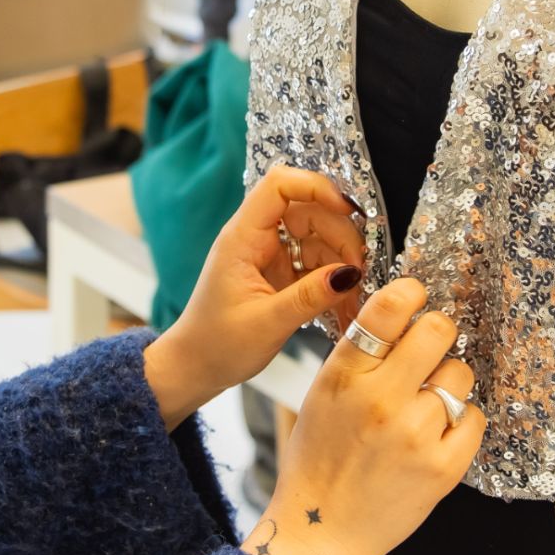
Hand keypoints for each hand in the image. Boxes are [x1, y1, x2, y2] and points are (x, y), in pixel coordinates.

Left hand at [140, 167, 368, 426]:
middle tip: (359, 269)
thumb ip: (309, 297)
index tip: (348, 211)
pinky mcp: (279, 272)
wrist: (196, 367)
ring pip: (316, 235)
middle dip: (339, 233)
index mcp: (242, 238)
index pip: (279, 186)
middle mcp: (256, 238)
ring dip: (340, 257)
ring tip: (355, 291)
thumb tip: (351, 273)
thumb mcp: (267, 323)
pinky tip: (345, 298)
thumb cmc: (218, 345)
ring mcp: (269, 254)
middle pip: (307, 210)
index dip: (316, 187)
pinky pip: (314, 260)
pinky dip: (333, 275)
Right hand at [241, 277, 481, 554]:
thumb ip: (353, 357)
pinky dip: (459, 422)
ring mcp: (415, 434)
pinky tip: (436, 434)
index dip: (410, 293)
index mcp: (343, 376)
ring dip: (447, 383)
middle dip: (438, 333)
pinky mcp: (444, 466)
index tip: (416, 296)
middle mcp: (380, 399)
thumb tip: (394, 315)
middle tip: (430, 349)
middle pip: (438, 331)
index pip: (388, 309)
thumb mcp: (317, 397)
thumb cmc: (318, 462)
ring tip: (426, 404)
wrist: (322, 531)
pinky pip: (473, 417)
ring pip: (460, 374)